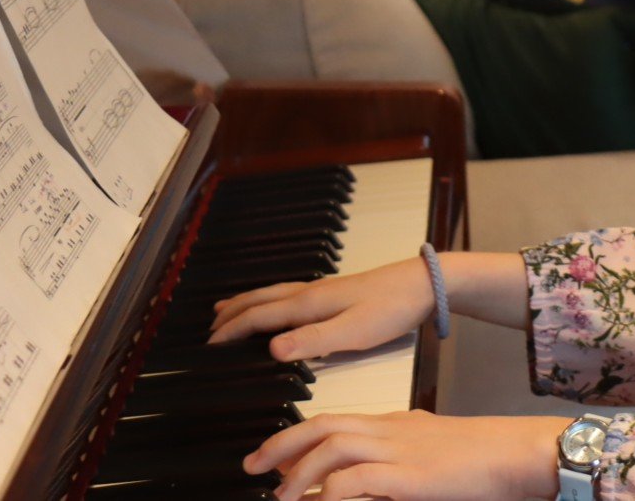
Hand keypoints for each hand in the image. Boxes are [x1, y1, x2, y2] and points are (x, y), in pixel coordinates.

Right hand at [209, 259, 432, 360]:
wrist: (425, 284)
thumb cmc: (393, 309)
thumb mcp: (353, 332)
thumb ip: (312, 341)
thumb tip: (270, 350)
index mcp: (309, 304)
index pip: (260, 317)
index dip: (232, 331)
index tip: (210, 344)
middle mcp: (311, 293)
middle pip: (261, 300)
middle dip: (233, 312)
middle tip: (209, 326)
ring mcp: (325, 290)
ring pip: (275, 294)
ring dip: (249, 302)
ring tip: (230, 307)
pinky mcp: (338, 292)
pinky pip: (290, 295)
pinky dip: (271, 300)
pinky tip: (281, 306)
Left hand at [244, 410, 568, 500]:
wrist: (516, 454)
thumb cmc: (483, 459)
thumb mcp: (432, 455)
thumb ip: (400, 462)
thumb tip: (370, 482)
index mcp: (395, 424)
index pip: (335, 420)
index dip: (297, 437)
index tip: (273, 459)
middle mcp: (391, 430)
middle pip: (323, 425)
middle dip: (281, 445)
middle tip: (252, 468)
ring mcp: (398, 449)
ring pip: (331, 446)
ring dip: (298, 472)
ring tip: (280, 496)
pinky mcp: (408, 474)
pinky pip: (355, 479)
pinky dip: (330, 492)